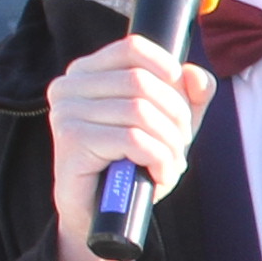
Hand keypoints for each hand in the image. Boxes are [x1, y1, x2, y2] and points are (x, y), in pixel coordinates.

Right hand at [43, 34, 213, 260]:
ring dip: (170, 144)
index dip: (168, 69)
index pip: (133, 48)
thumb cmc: (133, 162)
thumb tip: (196, 75)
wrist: (101, 212)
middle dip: (176, 117)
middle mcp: (69, 86)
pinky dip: (159, 160)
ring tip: (170, 164)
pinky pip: (134, 140)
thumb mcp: (169, 124)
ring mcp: (65, 112)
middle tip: (179, 145)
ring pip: (141, 112)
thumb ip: (189, 95)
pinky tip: (159, 175)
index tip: (181, 96)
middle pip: (143, 82)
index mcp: (88, 72)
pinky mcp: (71, 141)